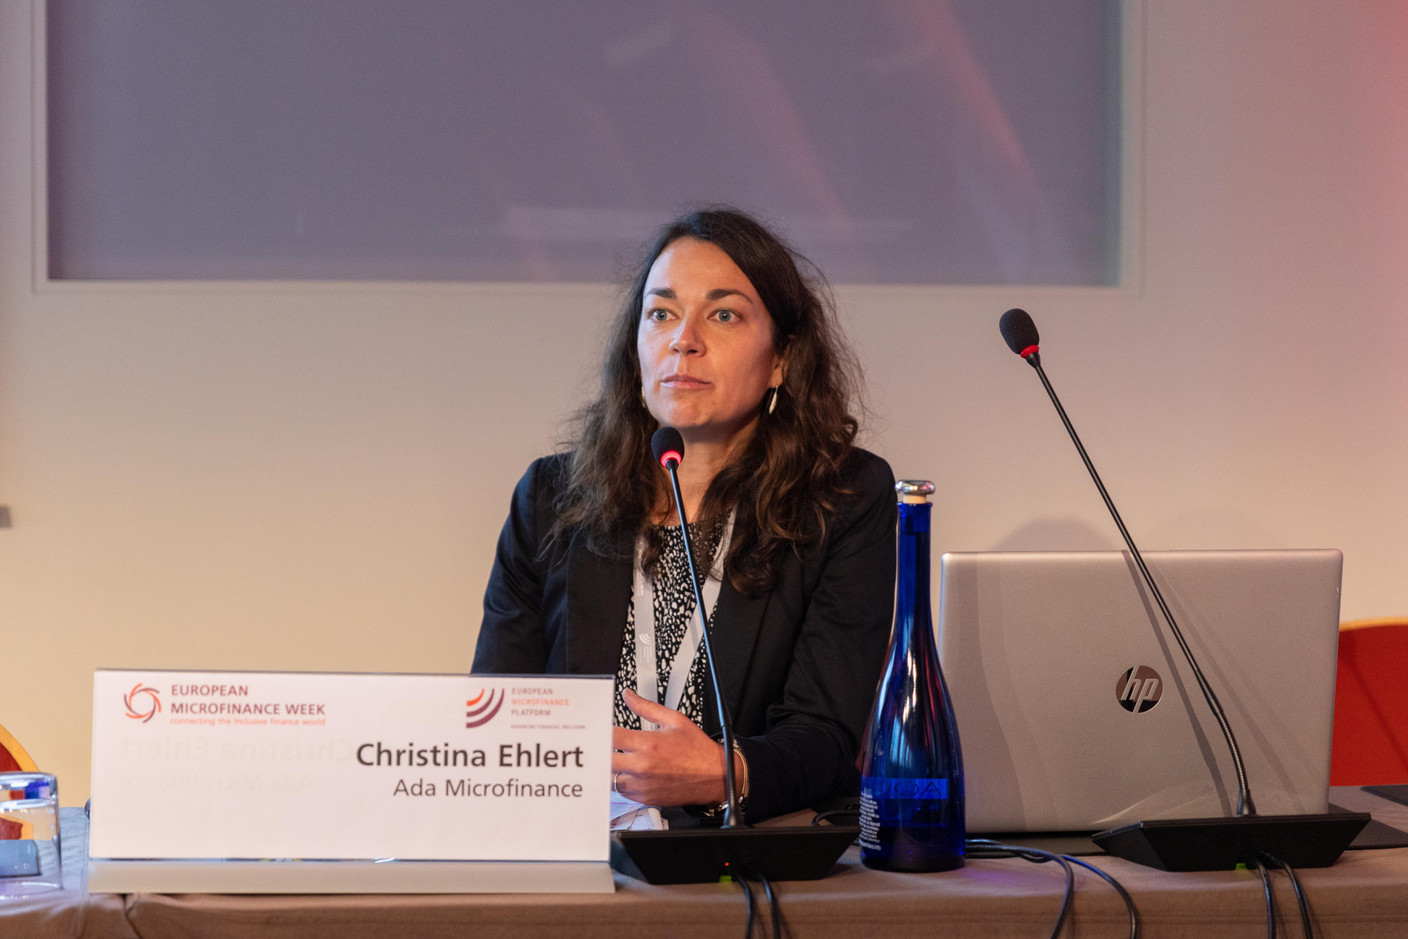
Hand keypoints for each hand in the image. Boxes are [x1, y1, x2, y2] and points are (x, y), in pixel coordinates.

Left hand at [611, 688, 725, 806]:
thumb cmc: (698, 750)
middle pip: (604, 760)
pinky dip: (622, 782)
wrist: (716, 775)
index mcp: (648, 744)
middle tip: (602, 746)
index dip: (601, 731)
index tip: (600, 728)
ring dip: (611, 769)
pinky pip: (622, 792)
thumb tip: (629, 696)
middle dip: (601, 751)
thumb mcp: (674, 720)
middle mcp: (642, 766)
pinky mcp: (646, 798)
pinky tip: (630, 773)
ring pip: (610, 778)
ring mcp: (643, 785)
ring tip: (618, 760)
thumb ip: (646, 707)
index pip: (611, 736)